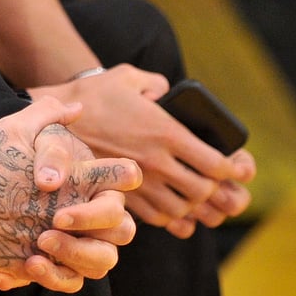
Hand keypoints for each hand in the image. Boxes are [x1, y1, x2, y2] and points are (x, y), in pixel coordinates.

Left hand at [0, 96, 140, 293]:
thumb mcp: (14, 132)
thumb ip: (45, 116)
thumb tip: (76, 110)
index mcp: (87, 179)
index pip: (122, 181)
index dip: (113, 188)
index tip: (74, 196)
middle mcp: (87, 212)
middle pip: (121, 229)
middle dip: (90, 227)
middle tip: (52, 222)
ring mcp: (73, 241)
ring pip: (101, 261)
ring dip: (73, 257)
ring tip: (36, 251)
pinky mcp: (54, 266)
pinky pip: (68, 282)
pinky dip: (48, 278)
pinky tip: (16, 267)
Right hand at [30, 65, 254, 237]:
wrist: (54, 121)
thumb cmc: (94, 95)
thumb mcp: (129, 77)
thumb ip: (156, 83)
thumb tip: (168, 92)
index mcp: (165, 131)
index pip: (214, 162)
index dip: (235, 169)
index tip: (240, 168)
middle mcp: (155, 161)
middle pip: (203, 190)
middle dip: (221, 192)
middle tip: (225, 186)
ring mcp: (138, 182)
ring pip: (183, 208)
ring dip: (198, 207)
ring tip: (202, 199)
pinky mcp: (122, 195)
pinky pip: (157, 218)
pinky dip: (173, 218)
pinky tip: (177, 210)